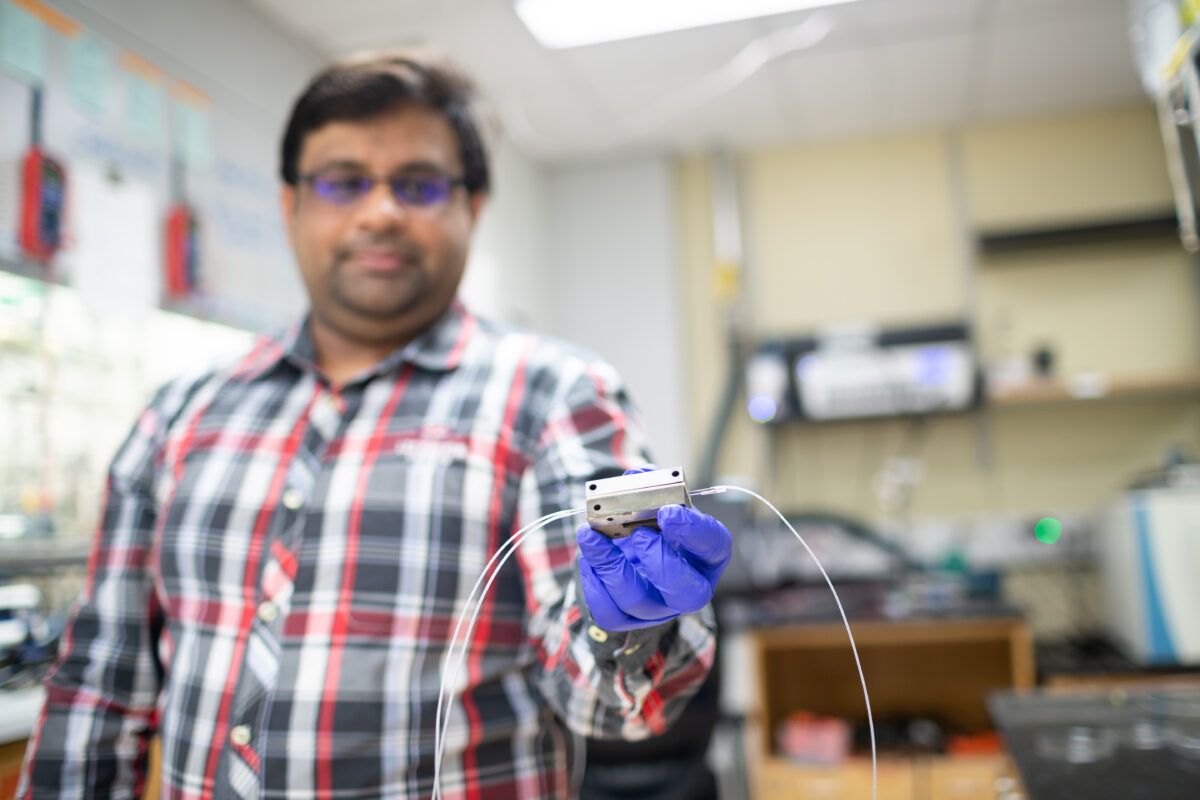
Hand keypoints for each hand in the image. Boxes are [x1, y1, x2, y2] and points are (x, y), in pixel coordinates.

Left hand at [577, 499, 732, 632]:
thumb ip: (650, 487)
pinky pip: (609, 612)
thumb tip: (635, 478)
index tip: (668, 511)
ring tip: (590, 536)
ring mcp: (659, 607)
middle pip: (686, 593)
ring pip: (638, 601)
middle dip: (660, 562)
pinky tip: (589, 558)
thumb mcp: (659, 502)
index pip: (713, 546)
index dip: (693, 531)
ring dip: (611, 566)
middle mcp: (689, 587)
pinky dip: (593, 583)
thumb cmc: (653, 524)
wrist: (633, 553)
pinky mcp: (628, 619)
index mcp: (707, 554)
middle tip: (638, 534)